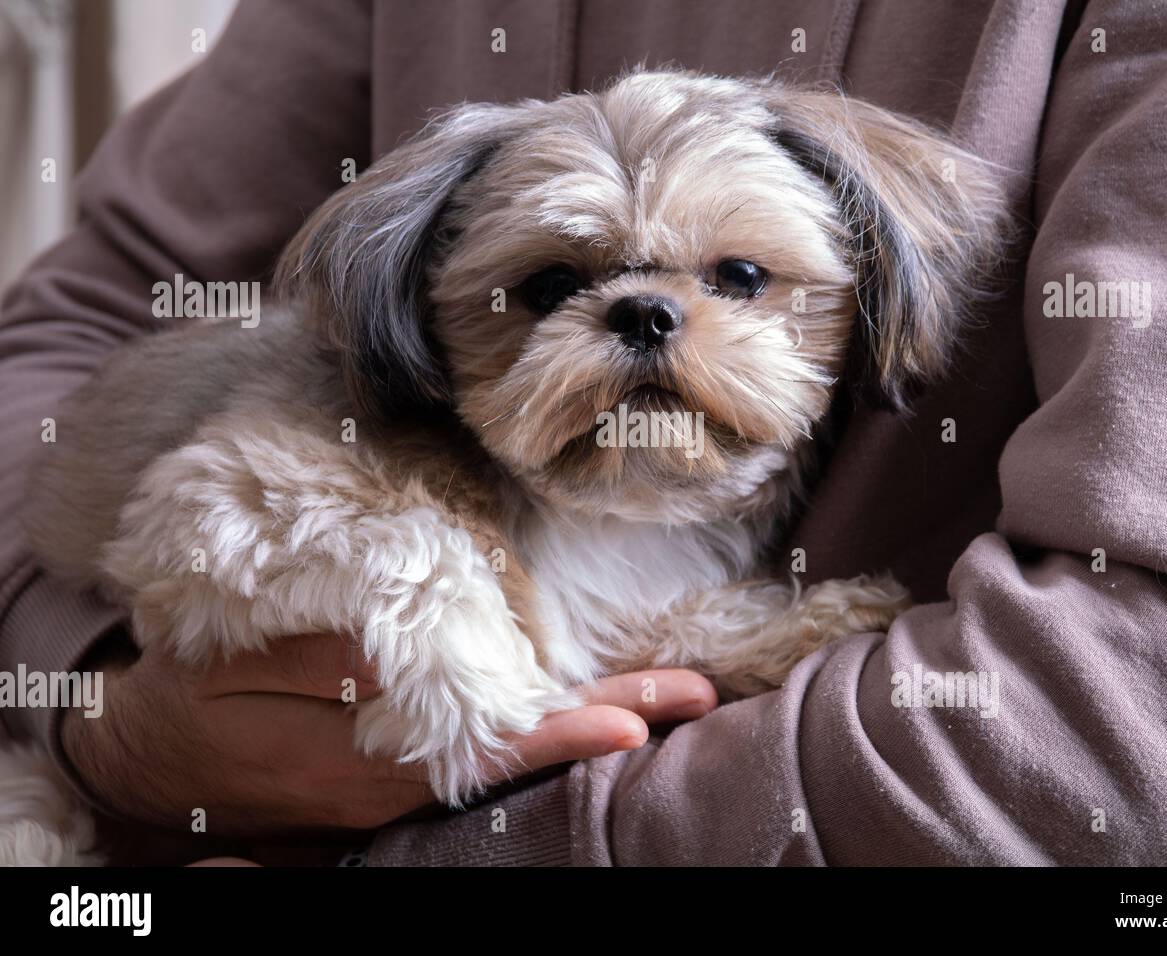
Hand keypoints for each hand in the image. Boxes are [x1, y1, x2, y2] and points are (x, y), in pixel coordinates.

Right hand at [62, 631, 715, 834]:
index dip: (556, 734)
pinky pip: (481, 761)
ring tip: (670, 700)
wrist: (147, 756)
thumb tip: (405, 646)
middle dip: (608, 722)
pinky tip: (589, 711)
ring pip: (510, 762)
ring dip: (589, 725)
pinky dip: (542, 735)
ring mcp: (399, 791)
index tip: (631, 723)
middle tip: (692, 697)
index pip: (481, 748)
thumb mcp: (237, 669)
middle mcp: (397, 787)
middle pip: (520, 758)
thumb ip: (320, 660)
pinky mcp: (392, 782)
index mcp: (361, 764)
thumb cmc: (195, 697)